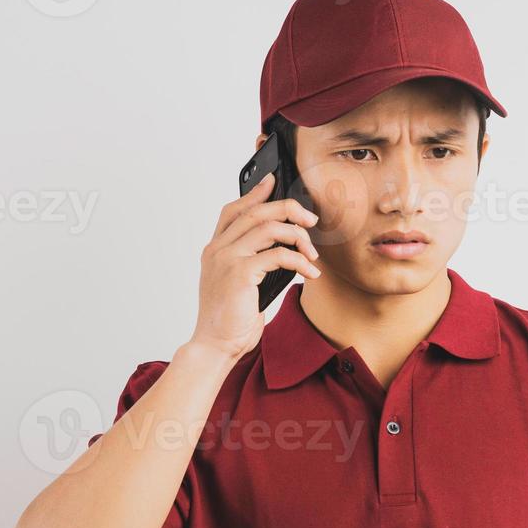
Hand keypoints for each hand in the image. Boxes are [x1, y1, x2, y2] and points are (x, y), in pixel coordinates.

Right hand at [193, 172, 321, 361]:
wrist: (215, 346)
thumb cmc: (229, 320)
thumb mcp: (240, 285)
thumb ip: (252, 262)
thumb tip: (283, 247)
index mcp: (215, 250)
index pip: (233, 210)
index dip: (254, 193)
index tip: (273, 181)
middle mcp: (218, 250)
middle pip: (256, 211)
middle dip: (288, 209)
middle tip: (310, 220)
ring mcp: (227, 259)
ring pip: (268, 227)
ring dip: (298, 236)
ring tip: (312, 254)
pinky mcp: (240, 273)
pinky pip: (278, 254)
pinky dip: (299, 260)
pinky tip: (310, 272)